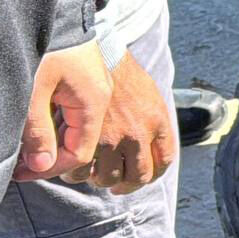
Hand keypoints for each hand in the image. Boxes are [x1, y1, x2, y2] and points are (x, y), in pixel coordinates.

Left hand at [15, 41, 112, 181]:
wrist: (56, 5)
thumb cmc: (43, 44)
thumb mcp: (32, 90)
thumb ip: (37, 131)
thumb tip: (41, 166)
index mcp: (93, 103)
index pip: (79, 154)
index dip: (48, 168)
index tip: (20, 173)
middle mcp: (103, 100)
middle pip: (89, 149)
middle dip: (56, 162)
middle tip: (23, 165)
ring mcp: (101, 91)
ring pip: (93, 138)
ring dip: (66, 151)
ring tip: (34, 152)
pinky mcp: (93, 83)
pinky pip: (89, 121)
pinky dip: (72, 134)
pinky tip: (49, 134)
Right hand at [62, 54, 176, 193]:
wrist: (97, 53)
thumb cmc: (120, 73)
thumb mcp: (148, 94)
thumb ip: (153, 120)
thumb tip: (154, 143)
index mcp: (157, 121)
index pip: (163, 162)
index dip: (152, 174)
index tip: (142, 177)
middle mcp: (138, 133)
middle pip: (138, 177)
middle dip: (126, 185)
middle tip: (116, 184)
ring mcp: (112, 137)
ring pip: (108, 177)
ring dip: (99, 179)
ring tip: (93, 174)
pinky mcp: (86, 136)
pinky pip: (83, 168)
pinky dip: (78, 173)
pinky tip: (75, 168)